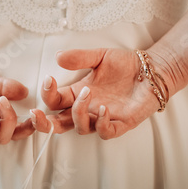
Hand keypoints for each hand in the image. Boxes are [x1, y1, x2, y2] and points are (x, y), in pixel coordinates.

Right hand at [30, 48, 161, 139]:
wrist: (151, 70)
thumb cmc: (125, 65)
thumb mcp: (100, 56)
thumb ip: (79, 57)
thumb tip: (57, 57)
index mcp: (77, 93)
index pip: (54, 101)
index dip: (47, 93)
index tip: (48, 78)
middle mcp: (87, 108)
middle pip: (59, 124)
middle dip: (44, 123)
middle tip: (36, 113)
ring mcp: (102, 117)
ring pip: (80, 128)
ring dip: (78, 113)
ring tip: (87, 93)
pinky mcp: (120, 123)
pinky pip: (105, 132)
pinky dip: (100, 123)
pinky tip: (103, 108)